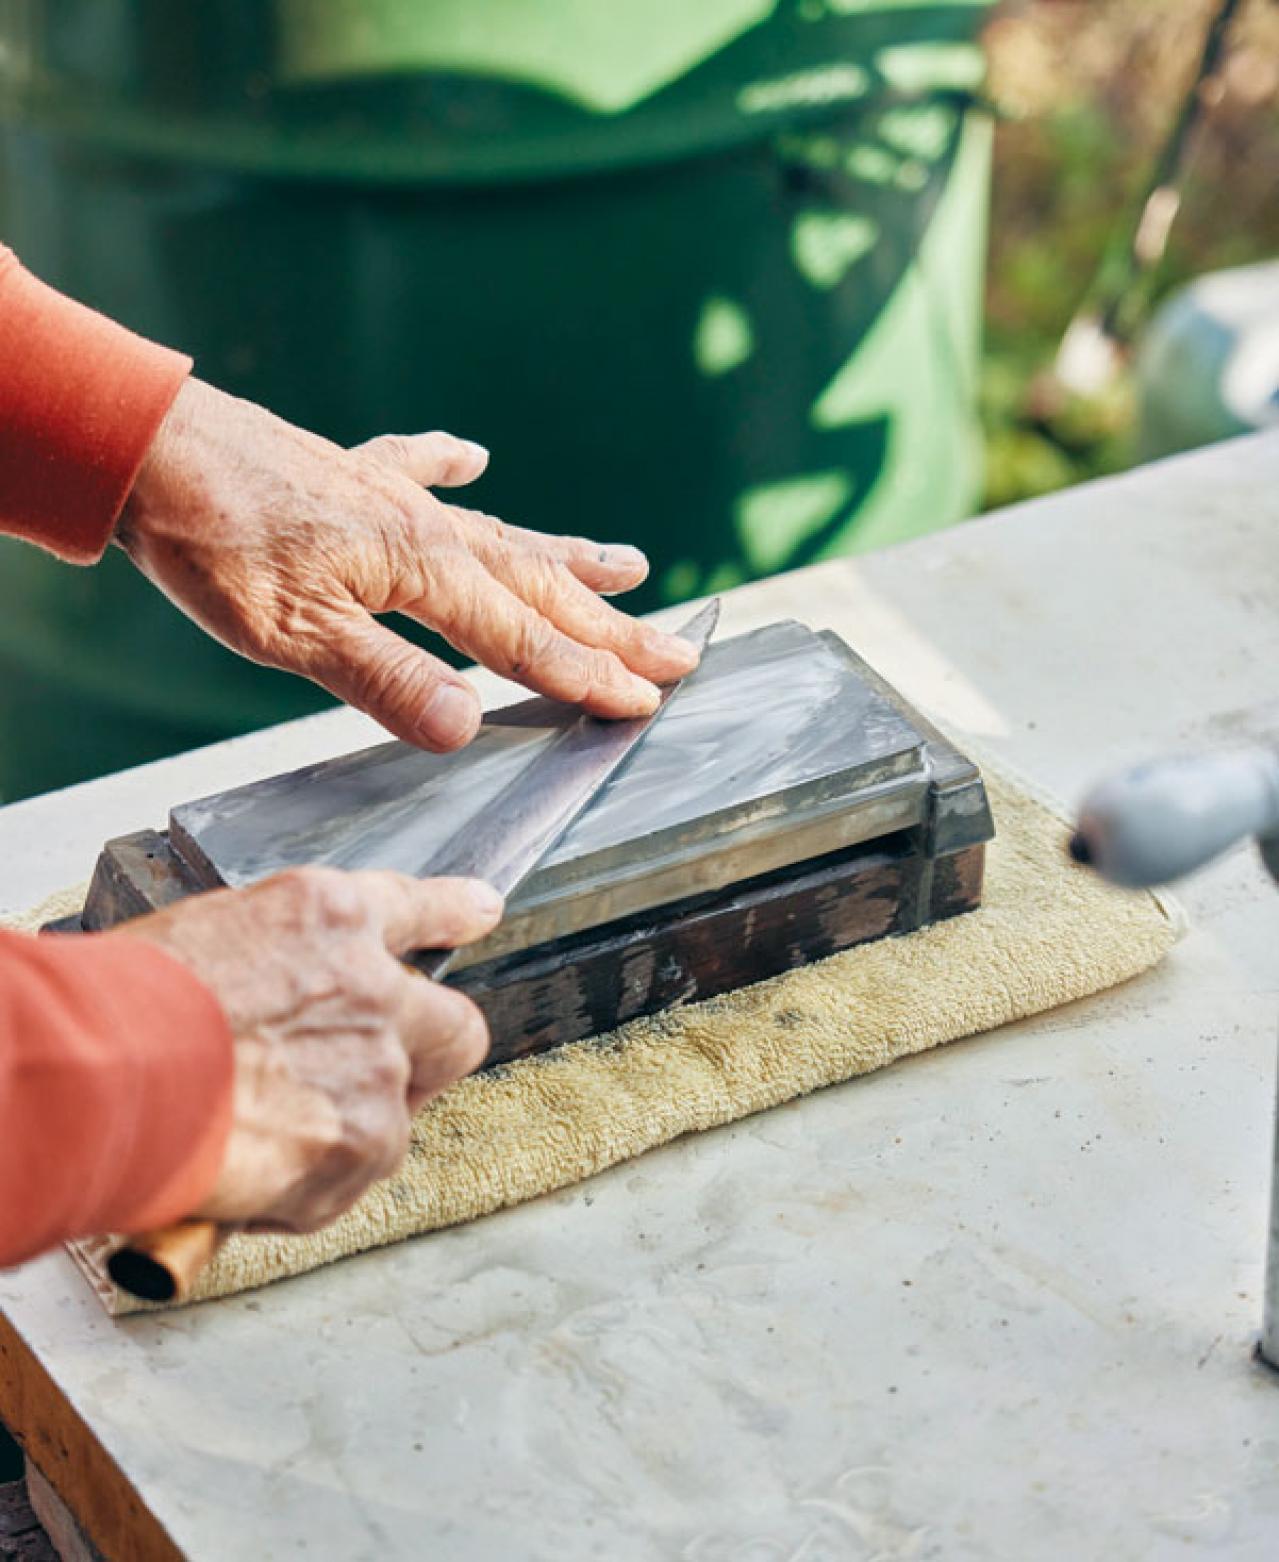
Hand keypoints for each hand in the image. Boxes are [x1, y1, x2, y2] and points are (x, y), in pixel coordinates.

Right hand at [114, 867, 501, 1231]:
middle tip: (367, 1082)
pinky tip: (246, 1170)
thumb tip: (281, 1000)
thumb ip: (278, 963)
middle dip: (426, 1057)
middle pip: (453, 1027)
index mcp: (327, 917)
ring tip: (257, 1134)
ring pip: (396, 1114)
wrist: (99, 1071)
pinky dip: (307, 1189)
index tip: (478, 912)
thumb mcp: (207, 937)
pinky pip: (353, 1178)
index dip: (452, 913)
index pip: (415, 908)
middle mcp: (373, 985)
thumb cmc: (120, 1005)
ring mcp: (377, 1065)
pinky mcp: (364, 1142)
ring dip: (342, 1133)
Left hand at [116, 377, 697, 750]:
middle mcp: (426, 529)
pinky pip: (416, 468)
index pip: (522, 640)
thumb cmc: (217, 544)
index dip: (586, 676)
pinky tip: (474, 457)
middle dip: (611, 626)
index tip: (644, 700)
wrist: (147, 448)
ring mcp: (391, 497)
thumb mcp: (296, 636)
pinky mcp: (347, 476)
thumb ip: (387, 681)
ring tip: (629, 566)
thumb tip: (469, 727)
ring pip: (502, 534)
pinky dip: (451, 466)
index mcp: (424, 571)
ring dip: (567, 558)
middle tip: (678, 649)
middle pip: (538, 588)